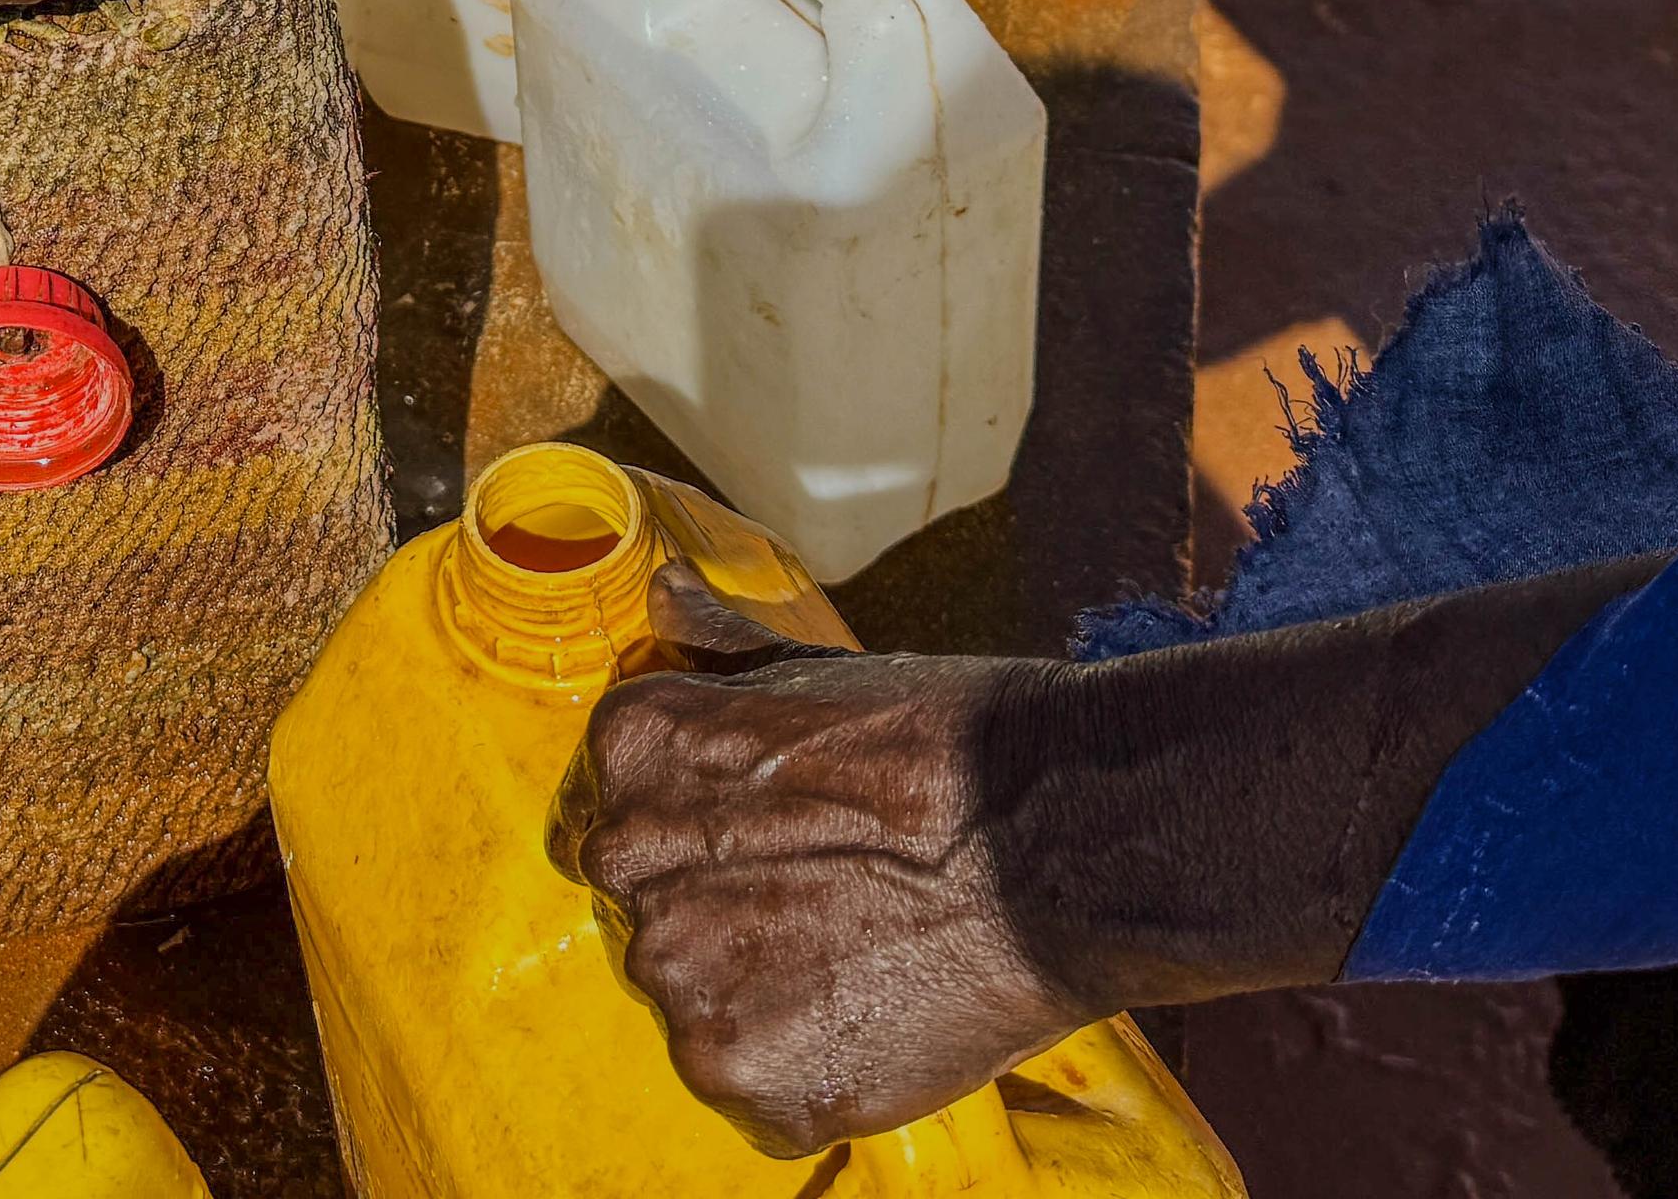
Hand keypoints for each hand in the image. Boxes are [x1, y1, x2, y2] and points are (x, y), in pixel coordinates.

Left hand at [562, 564, 1094, 1154]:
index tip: (775, 841)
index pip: (612, 816)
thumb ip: (718, 648)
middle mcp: (627, 863)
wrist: (1065, 838)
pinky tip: (876, 1011)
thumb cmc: (947, 740)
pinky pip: (752, 1087)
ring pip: (696, 1006)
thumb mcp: (815, 673)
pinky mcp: (743, 1075)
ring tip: (862, 956)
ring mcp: (681, 977)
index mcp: (630, 752)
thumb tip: (663, 589)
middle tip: (829, 904)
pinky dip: (807, 1066)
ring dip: (761, 998)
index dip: (698, 839)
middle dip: (721, 919)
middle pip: (647, 917)